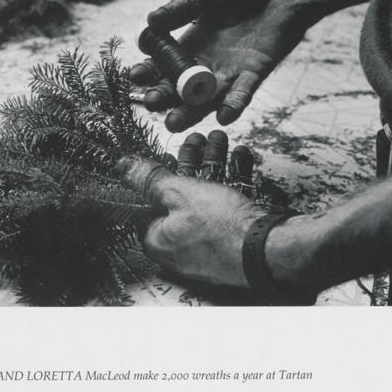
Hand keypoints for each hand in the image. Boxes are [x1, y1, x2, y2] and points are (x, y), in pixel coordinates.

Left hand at [117, 150, 263, 288]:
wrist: (268, 251)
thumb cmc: (221, 229)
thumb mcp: (178, 193)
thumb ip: (149, 179)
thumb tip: (123, 168)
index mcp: (157, 240)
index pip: (146, 202)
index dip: (155, 174)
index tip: (165, 154)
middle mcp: (179, 247)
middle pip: (179, 197)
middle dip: (190, 162)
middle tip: (196, 141)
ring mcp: (207, 245)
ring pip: (206, 197)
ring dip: (213, 164)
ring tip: (219, 140)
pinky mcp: (232, 241)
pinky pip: (227, 207)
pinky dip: (232, 180)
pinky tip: (239, 157)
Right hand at [131, 0, 391, 132]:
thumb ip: (182, 6)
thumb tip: (150, 20)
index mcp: (192, 43)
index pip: (164, 64)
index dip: (148, 71)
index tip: (133, 77)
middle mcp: (208, 62)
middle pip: (180, 88)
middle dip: (164, 97)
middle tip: (150, 103)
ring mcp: (230, 71)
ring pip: (205, 99)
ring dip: (190, 112)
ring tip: (173, 123)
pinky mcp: (254, 74)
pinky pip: (242, 93)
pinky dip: (234, 105)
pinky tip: (223, 115)